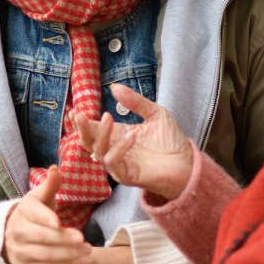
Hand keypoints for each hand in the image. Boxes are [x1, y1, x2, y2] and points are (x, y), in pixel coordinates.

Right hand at [3, 165, 91, 263]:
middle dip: (63, 240)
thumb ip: (50, 184)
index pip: (35, 214)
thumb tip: (55, 168)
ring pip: (45, 255)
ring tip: (88, 252)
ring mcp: (19, 251)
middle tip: (83, 240)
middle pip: (42, 237)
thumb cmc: (35, 212)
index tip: (58, 222)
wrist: (13, 235)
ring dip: (68, 256)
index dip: (45, 219)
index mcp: (24, 210)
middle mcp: (18, 232)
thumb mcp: (41, 196)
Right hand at [75, 83, 192, 200]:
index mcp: (118, 136)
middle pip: (89, 142)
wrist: (188, 162)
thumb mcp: (155, 114)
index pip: (93, 130)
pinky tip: (131, 135)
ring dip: (101, 135)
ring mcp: (120, 165)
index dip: (82, 122)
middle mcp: (115, 151)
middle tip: (80, 114)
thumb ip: (135, 102)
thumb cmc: (171, 141)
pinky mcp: (127, 176)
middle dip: (83, 129)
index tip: (75, 111)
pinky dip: (119, 149)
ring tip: (109, 117)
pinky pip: (115, 163)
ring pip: (98, 152)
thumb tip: (114, 87)